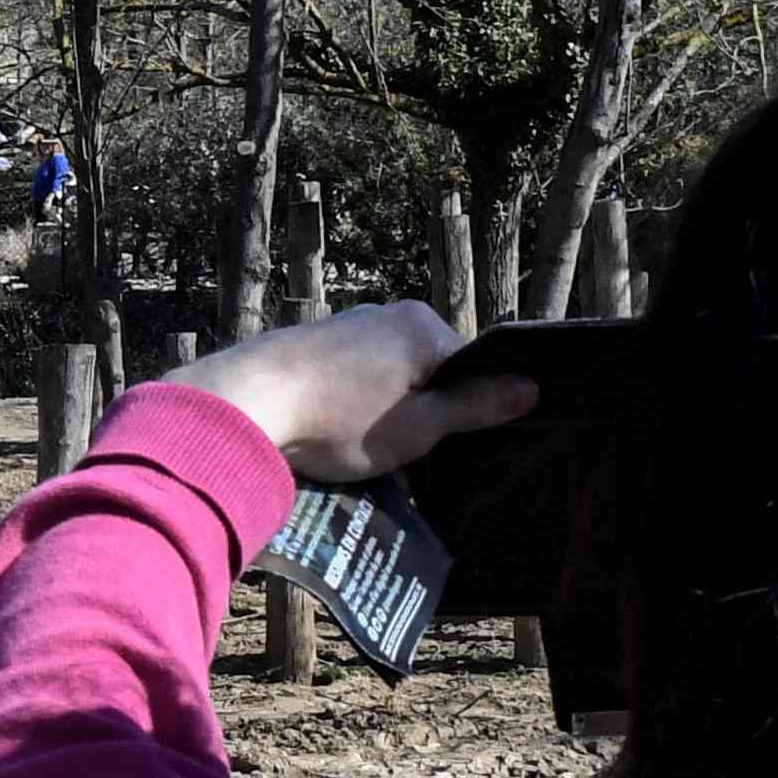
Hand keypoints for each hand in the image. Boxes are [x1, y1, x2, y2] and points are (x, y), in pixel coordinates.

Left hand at [170, 300, 533, 486]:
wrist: (245, 404)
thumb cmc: (340, 418)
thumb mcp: (419, 424)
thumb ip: (475, 406)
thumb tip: (531, 388)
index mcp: (423, 325)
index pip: (469, 370)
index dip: (468, 415)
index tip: (455, 453)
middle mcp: (386, 314)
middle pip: (427, 373)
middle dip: (425, 417)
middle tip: (414, 464)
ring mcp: (345, 326)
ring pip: (387, 380)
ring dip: (386, 419)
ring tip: (371, 459)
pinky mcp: (309, 346)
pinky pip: (351, 381)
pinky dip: (352, 411)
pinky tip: (337, 441)